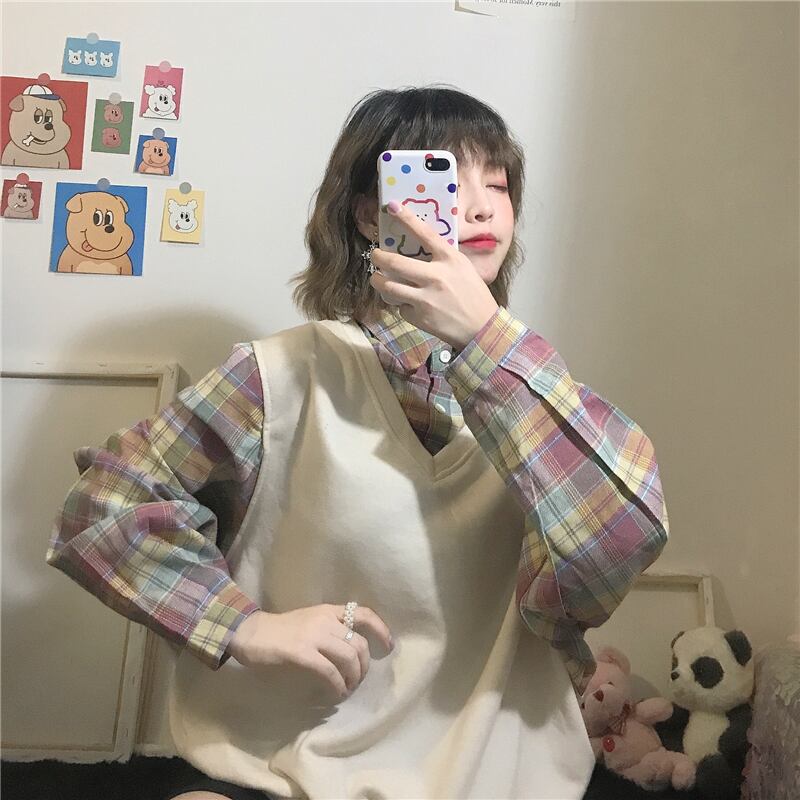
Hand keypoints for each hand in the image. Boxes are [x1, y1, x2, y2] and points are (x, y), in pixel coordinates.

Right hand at [226, 605, 392, 699]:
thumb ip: (330, 630)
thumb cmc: (280, 630)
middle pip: (360, 644)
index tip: (388, 646)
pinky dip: (337, 685)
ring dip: (353, 678)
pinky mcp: (301, 653)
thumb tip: (351, 650)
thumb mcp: (310, 621)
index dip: (380, 630)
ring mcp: (314, 636)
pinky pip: (329, 671)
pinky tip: (336, 693)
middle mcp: (325, 620)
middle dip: (364, 666)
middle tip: (358, 679)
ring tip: (347, 688)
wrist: (250, 632)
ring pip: (349, 657)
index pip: (363, 613)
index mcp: (328, 611)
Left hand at [368, 201, 498, 349]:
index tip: (391, 206)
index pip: (425, 233)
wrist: (481, 328)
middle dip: (378, 257)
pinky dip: (401, 304)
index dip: (406, 217)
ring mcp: (425, 298)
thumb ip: (442, 258)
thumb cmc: (473, 295)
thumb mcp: (463, 268)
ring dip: (377, 280)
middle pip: (394, 262)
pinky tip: (408, 304)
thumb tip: (419, 247)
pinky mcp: (419, 317)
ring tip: (378, 278)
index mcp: (449, 260)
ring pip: (388, 286)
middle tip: (375, 255)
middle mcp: (435, 277)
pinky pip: (400, 306)